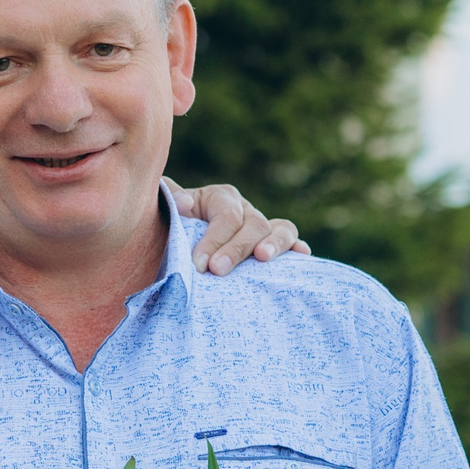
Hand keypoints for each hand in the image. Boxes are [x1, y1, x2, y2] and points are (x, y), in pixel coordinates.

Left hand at [169, 178, 310, 275]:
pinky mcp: (276, 244)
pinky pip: (292, 241)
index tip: (198, 264)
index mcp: (219, 198)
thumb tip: (183, 202)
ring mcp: (263, 227)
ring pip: (279, 228)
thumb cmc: (171, 233)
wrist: (177, 248)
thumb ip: (170, 203)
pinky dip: (298, 248)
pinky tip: (302, 256)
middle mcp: (245, 210)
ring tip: (262, 259)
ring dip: (274, 244)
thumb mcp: (167, 216)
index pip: (225, 215)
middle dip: (235, 249)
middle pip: (252, 225)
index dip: (214, 239)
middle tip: (217, 271)